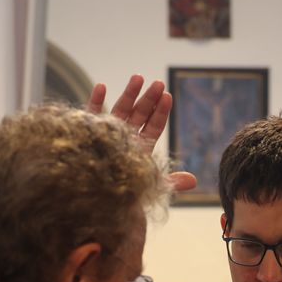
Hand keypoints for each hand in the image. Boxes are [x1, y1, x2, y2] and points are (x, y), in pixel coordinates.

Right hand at [87, 75, 195, 191]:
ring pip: (119, 110)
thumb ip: (170, 182)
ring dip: (128, 94)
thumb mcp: (148, 188)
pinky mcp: (88, 134)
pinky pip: (92, 115)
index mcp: (139, 150)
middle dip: (149, 99)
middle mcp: (124, 140)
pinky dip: (96, 101)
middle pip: (140, 115)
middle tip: (159, 83)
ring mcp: (106, 135)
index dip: (161, 113)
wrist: (91, 204)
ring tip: (138, 77)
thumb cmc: (121, 197)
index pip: (153, 127)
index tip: (168, 97)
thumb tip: (194, 181)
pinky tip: (102, 86)